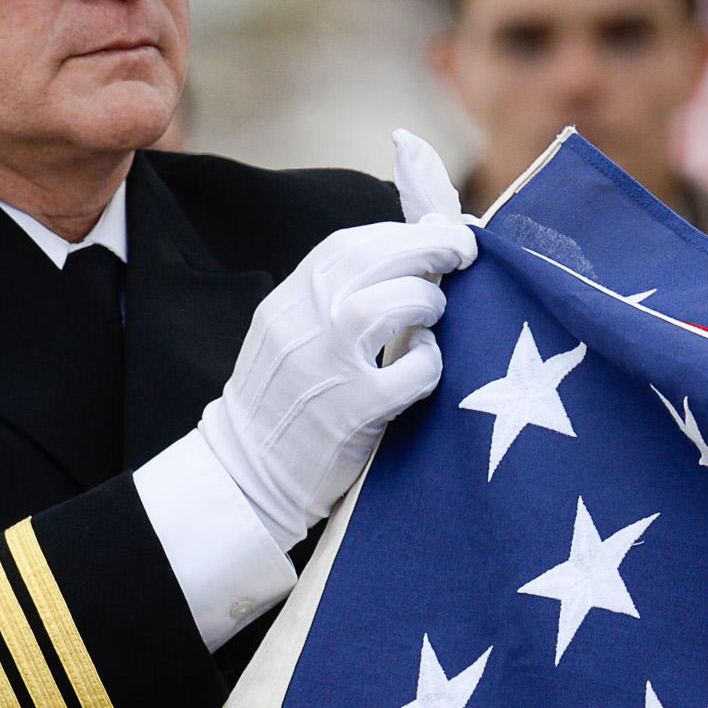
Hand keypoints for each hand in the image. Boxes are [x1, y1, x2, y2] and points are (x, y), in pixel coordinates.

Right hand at [195, 131, 476, 548]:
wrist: (246, 473)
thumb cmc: (281, 399)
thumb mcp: (288, 333)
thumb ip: (332, 295)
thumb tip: (404, 250)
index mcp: (286, 302)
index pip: (347, 246)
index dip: (401, 234)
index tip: (437, 234)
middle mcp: (301, 326)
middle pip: (372, 260)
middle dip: (428, 248)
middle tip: (461, 255)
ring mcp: (325, 368)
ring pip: (389, 305)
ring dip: (425, 301)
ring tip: (432, 315)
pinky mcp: (350, 413)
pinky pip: (409, 372)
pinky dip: (429, 363)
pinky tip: (425, 365)